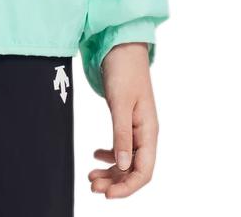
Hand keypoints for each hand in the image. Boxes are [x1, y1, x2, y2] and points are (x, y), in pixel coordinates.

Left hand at [88, 42, 157, 198]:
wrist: (121, 46)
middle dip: (115, 182)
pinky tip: (96, 155)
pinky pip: (121, 147)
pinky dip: (109, 155)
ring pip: (127, 160)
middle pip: (135, 170)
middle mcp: (146, 133)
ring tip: (91, 176)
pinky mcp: (127, 120)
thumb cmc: (124, 71)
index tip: (107, 195)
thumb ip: (122, 135)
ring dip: (111, 171)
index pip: (144, 171)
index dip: (128, 187)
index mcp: (149, 131)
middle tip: (92, 186)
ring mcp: (137, 127)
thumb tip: (124, 166)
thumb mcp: (121, 103)